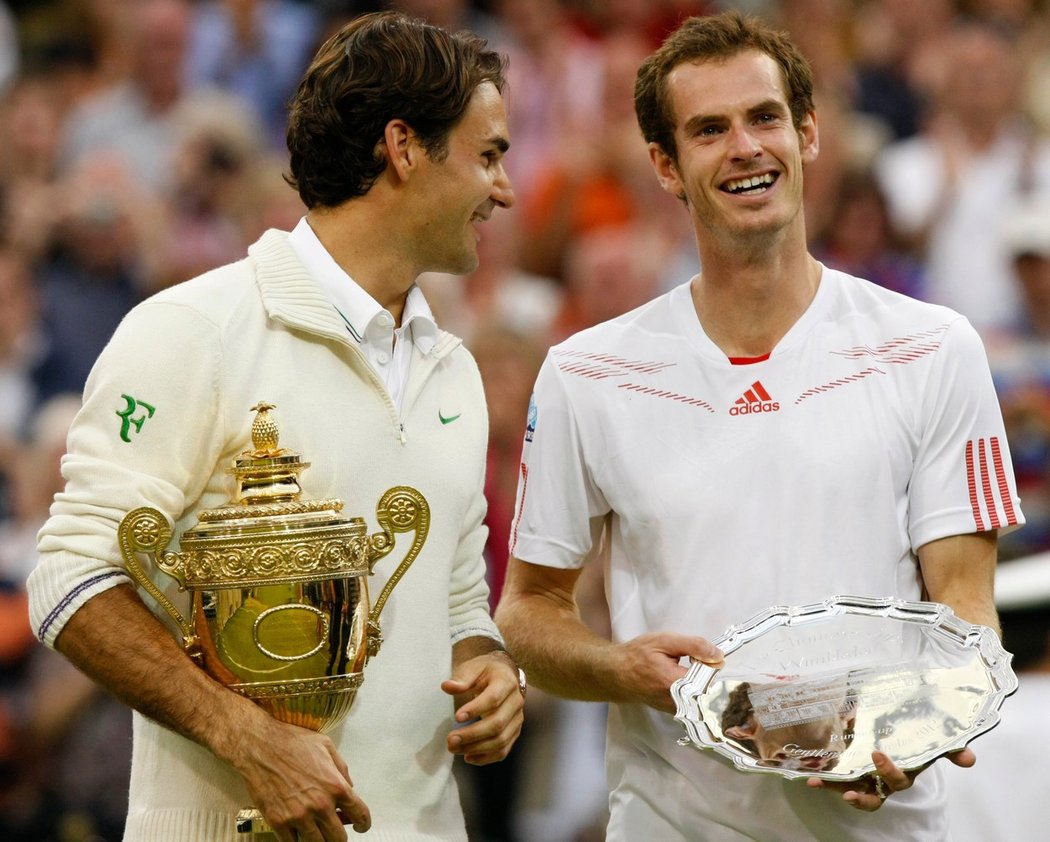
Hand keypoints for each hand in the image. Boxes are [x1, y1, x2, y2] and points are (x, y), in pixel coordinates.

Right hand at [231, 715, 370, 839]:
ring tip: (317, 830)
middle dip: (340, 835)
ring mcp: (298, 816)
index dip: (364, 824)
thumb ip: (341, 769)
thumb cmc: (292, 742)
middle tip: (335, 829)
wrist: (260, 746)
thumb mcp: (326, 746)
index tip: (360, 826)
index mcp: (336, 786)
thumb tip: (350, 787)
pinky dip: (298, 839)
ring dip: (320, 839)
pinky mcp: (278, 822)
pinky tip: (298, 832)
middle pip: (339, 838)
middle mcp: (320, 804)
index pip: (360, 815)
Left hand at [441, 652, 523, 764]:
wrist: (505, 674)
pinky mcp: (514, 732)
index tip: (456, 717)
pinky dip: (486, 757)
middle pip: (497, 724)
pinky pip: (503, 750)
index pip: (493, 699)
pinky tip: (468, 757)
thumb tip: (446, 687)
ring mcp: (517, 719)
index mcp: (506, 682)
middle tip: (450, 740)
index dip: (476, 709)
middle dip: (472, 734)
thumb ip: (461, 678)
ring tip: (454, 749)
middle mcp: (516, 702)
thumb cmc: (485, 671)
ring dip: (476, 748)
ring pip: (501, 740)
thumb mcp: (473, 667)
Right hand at [618, 632, 723, 712]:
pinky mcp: (674, 711)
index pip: (711, 677)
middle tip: (689, 661)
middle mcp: (678, 702)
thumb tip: (718, 655)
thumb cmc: (637, 655)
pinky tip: (680, 678)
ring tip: (682, 669)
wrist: (617, 672)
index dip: (710, 664)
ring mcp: (676, 710)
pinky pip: (694, 701)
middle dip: (705, 673)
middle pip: (709, 689)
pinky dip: (693, 689)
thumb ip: (694, 646)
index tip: (698, 656)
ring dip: (700, 682)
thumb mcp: (665, 641)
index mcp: (676, 684)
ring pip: (703, 696)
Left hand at [805, 748, 975, 811]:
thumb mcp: (931, 737)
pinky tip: (810, 778)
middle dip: (863, 796)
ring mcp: (867, 778)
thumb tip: (970, 760)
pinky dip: (825, 782)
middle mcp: (884, 779)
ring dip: (837, 791)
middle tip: (850, 792)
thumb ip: (949, 746)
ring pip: (854, 792)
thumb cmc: (915, 735)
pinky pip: (839, 782)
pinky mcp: (851, 772)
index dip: (890, 772)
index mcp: (904, 770)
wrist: (897, 724)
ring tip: (819, 784)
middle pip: (876, 795)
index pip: (900, 778)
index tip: (877, 754)